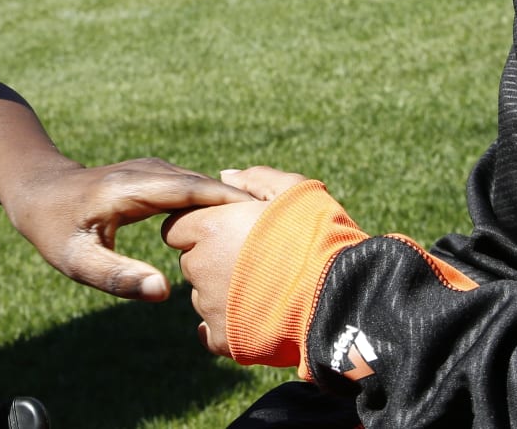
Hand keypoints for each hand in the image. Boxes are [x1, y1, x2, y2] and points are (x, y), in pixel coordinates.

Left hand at [3, 159, 253, 300]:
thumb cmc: (54, 229)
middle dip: (244, 203)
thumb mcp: (79, 261)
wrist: (38, 189)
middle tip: (285, 228)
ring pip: (204, 184)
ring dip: (235, 202)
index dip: (230, 203)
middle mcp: (148, 170)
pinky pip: (196, 187)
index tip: (266, 219)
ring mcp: (154, 169)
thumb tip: (165, 293)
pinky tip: (242, 225)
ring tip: (274, 228)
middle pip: (206, 184)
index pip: (191, 190)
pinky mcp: (158, 175)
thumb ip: (120, 278)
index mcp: (132, 188)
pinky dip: (220, 202)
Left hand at [162, 166, 311, 355]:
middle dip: (213, 259)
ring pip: (204, 296)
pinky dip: (227, 326)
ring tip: (266, 288)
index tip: (229, 231)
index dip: (201, 228)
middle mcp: (201, 267)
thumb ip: (254, 180)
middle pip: (192, 261)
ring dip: (223, 292)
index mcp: (209, 227)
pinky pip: (212, 332)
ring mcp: (211, 306)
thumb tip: (225, 177)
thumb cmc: (318, 235)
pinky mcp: (226, 339)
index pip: (178, 228)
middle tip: (253, 259)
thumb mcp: (293, 190)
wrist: (339, 294)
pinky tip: (251, 317)